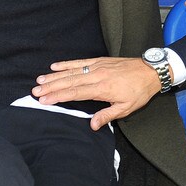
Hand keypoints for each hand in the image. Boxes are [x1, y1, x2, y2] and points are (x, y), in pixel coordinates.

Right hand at [33, 57, 160, 129]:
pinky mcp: (100, 60)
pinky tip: (55, 66)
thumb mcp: (126, 108)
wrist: (151, 71)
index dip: (57, 96)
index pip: (74, 93)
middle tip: (34, 91)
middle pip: (69, 81)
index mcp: (102, 88)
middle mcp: (96, 75)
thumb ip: (107, 115)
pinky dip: (67, 63)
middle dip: (50, 86)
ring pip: (71, 71)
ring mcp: (97, 66)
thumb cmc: (139, 91)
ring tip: (39, 79)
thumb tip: (91, 125)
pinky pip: (80, 61)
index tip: (43, 100)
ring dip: (54, 75)